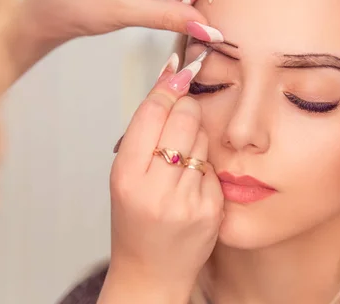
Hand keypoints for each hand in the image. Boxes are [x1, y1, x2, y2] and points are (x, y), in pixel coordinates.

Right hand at [102, 55, 223, 300]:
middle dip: (186, 108)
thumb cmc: (134, 220)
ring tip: (181, 161)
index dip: (167, 85)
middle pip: (184, 117)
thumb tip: (169, 77)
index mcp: (126, 176)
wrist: (151, 272)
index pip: (151, 112)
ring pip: (204, 137)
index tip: (179, 68)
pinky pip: (215, 165)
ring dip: (196, 137)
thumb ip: (144, 131)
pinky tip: (193, 184)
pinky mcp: (211, 210)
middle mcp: (154, 189)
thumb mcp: (125, 176)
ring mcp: (186, 201)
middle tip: (181, 115)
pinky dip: (206, 166)